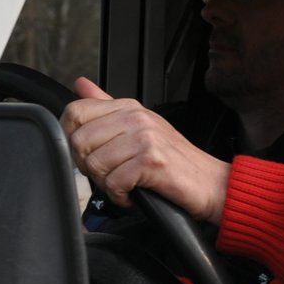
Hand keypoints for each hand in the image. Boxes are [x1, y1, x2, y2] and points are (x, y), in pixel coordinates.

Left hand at [62, 77, 231, 224]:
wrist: (211, 184)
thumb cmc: (176, 162)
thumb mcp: (140, 128)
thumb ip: (107, 107)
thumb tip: (81, 86)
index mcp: (128, 108)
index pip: (74, 112)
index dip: (73, 140)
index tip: (91, 155)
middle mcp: (136, 118)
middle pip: (79, 141)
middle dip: (89, 167)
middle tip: (112, 175)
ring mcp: (145, 137)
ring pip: (94, 165)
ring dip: (106, 184)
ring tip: (126, 185)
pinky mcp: (152, 160)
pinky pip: (114, 183)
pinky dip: (120, 197)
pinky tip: (134, 195)